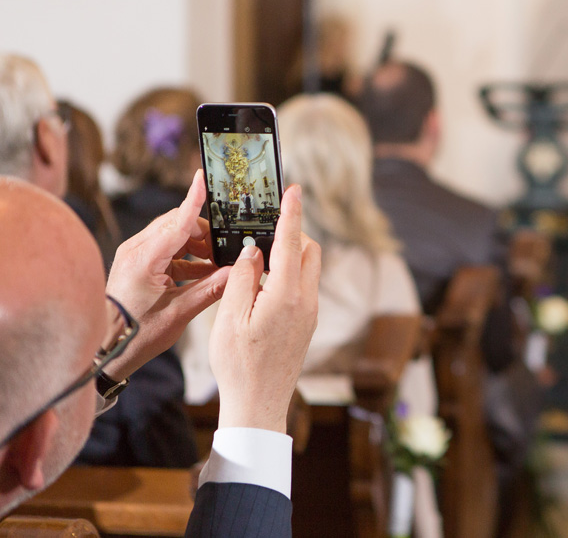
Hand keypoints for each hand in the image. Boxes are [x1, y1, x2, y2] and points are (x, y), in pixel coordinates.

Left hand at [104, 170, 230, 380]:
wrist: (106, 350)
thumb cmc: (137, 334)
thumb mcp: (180, 313)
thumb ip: (212, 288)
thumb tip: (239, 272)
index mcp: (145, 258)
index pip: (177, 221)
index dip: (193, 198)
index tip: (202, 178)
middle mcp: (136, 250)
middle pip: (178, 223)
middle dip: (205, 233)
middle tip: (224, 252)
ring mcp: (135, 255)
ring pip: (174, 235)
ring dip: (197, 246)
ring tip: (216, 267)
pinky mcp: (137, 263)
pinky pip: (167, 249)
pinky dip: (187, 257)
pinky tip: (203, 274)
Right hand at [209, 185, 320, 433]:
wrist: (259, 405)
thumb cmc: (239, 365)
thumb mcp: (230, 319)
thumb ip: (242, 279)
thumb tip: (252, 251)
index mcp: (286, 295)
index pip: (291, 242)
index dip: (291, 213)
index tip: (294, 189)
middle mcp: (306, 300)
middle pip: (308, 251)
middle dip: (292, 233)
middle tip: (265, 228)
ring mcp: (310, 313)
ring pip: (308, 269)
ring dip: (291, 255)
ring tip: (260, 257)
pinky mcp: (308, 323)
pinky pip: (304, 287)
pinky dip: (290, 275)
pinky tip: (265, 283)